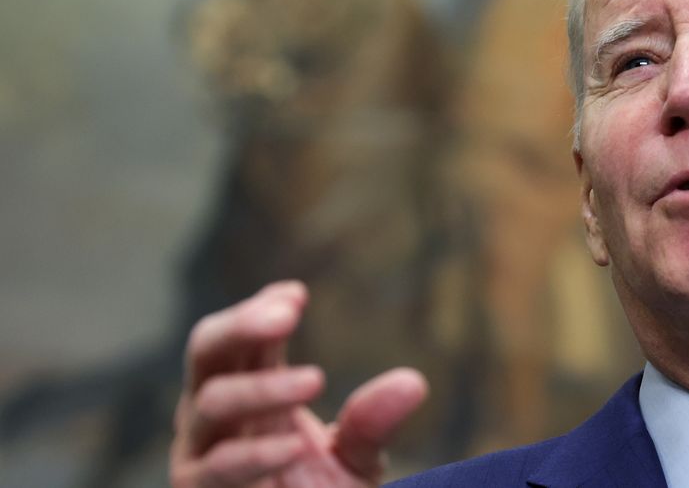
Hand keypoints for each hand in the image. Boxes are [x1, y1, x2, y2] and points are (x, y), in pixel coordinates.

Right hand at [170, 281, 427, 486]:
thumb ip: (371, 423)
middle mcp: (215, 413)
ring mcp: (200, 451)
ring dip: (262, 388)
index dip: (262, 309)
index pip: (242, 335)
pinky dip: (255, 454)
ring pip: (211, 402)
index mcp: (249, 389)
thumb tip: (414, 382)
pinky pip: (217, 466)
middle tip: (287, 314)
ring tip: (315, 381)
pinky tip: (294, 446)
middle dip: (242, 326)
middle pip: (206, 350)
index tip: (298, 296)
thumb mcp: (354, 460)